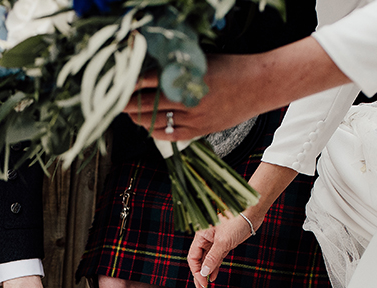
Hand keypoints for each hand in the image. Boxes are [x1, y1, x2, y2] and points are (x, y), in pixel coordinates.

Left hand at [123, 54, 260, 141]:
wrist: (259, 85)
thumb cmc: (229, 68)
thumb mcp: (199, 62)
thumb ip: (174, 69)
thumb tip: (147, 73)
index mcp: (187, 77)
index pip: (147, 81)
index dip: (130, 84)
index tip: (119, 83)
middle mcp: (188, 99)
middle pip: (147, 105)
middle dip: (128, 103)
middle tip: (116, 99)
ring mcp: (194, 118)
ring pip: (155, 123)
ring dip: (138, 118)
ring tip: (130, 113)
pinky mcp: (200, 131)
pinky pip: (169, 136)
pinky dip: (154, 131)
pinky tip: (147, 126)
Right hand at [188, 213, 256, 287]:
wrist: (252, 212)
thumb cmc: (236, 221)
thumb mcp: (223, 241)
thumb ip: (212, 258)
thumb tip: (204, 272)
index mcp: (201, 235)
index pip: (193, 257)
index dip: (196, 272)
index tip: (202, 284)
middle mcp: (206, 239)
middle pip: (199, 261)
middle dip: (199, 276)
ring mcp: (216, 242)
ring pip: (207, 261)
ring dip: (207, 273)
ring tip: (206, 287)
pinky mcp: (225, 244)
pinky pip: (217, 258)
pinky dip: (215, 267)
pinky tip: (214, 277)